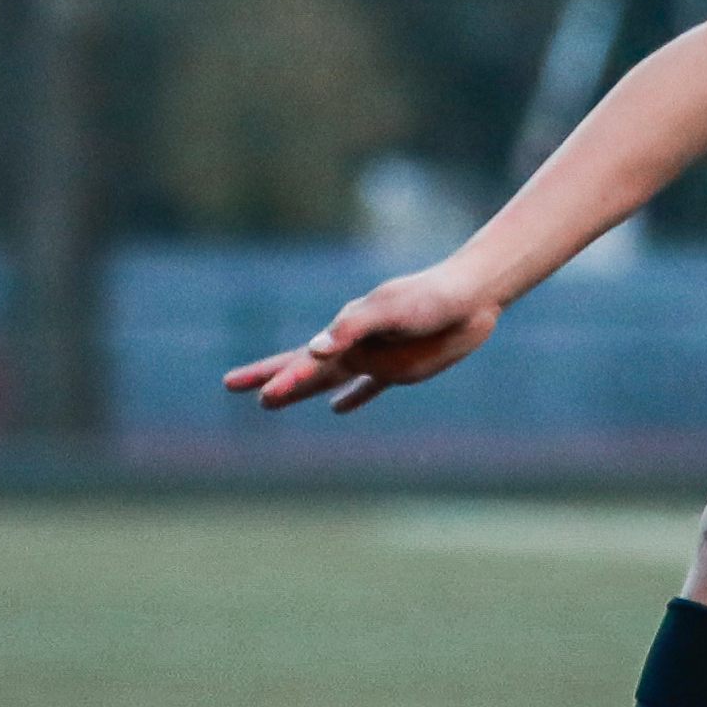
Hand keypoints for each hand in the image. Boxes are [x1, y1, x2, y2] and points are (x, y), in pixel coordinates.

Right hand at [224, 261, 501, 414]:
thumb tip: (314, 351)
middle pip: (306, 369)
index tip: (257, 395)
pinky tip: (338, 409)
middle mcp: (355, 347)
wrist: (470, 297)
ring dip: (303, 390)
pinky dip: (354, 398)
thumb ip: (351, 328)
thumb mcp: (388, 309)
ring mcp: (376, 358)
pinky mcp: (402, 368)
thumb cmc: (428, 298)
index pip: (304, 361)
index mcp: (345, 334)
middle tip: (236, 388)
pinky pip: (370, 388)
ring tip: (272, 401)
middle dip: (273, 379)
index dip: (280, 378)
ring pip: (330, 380)